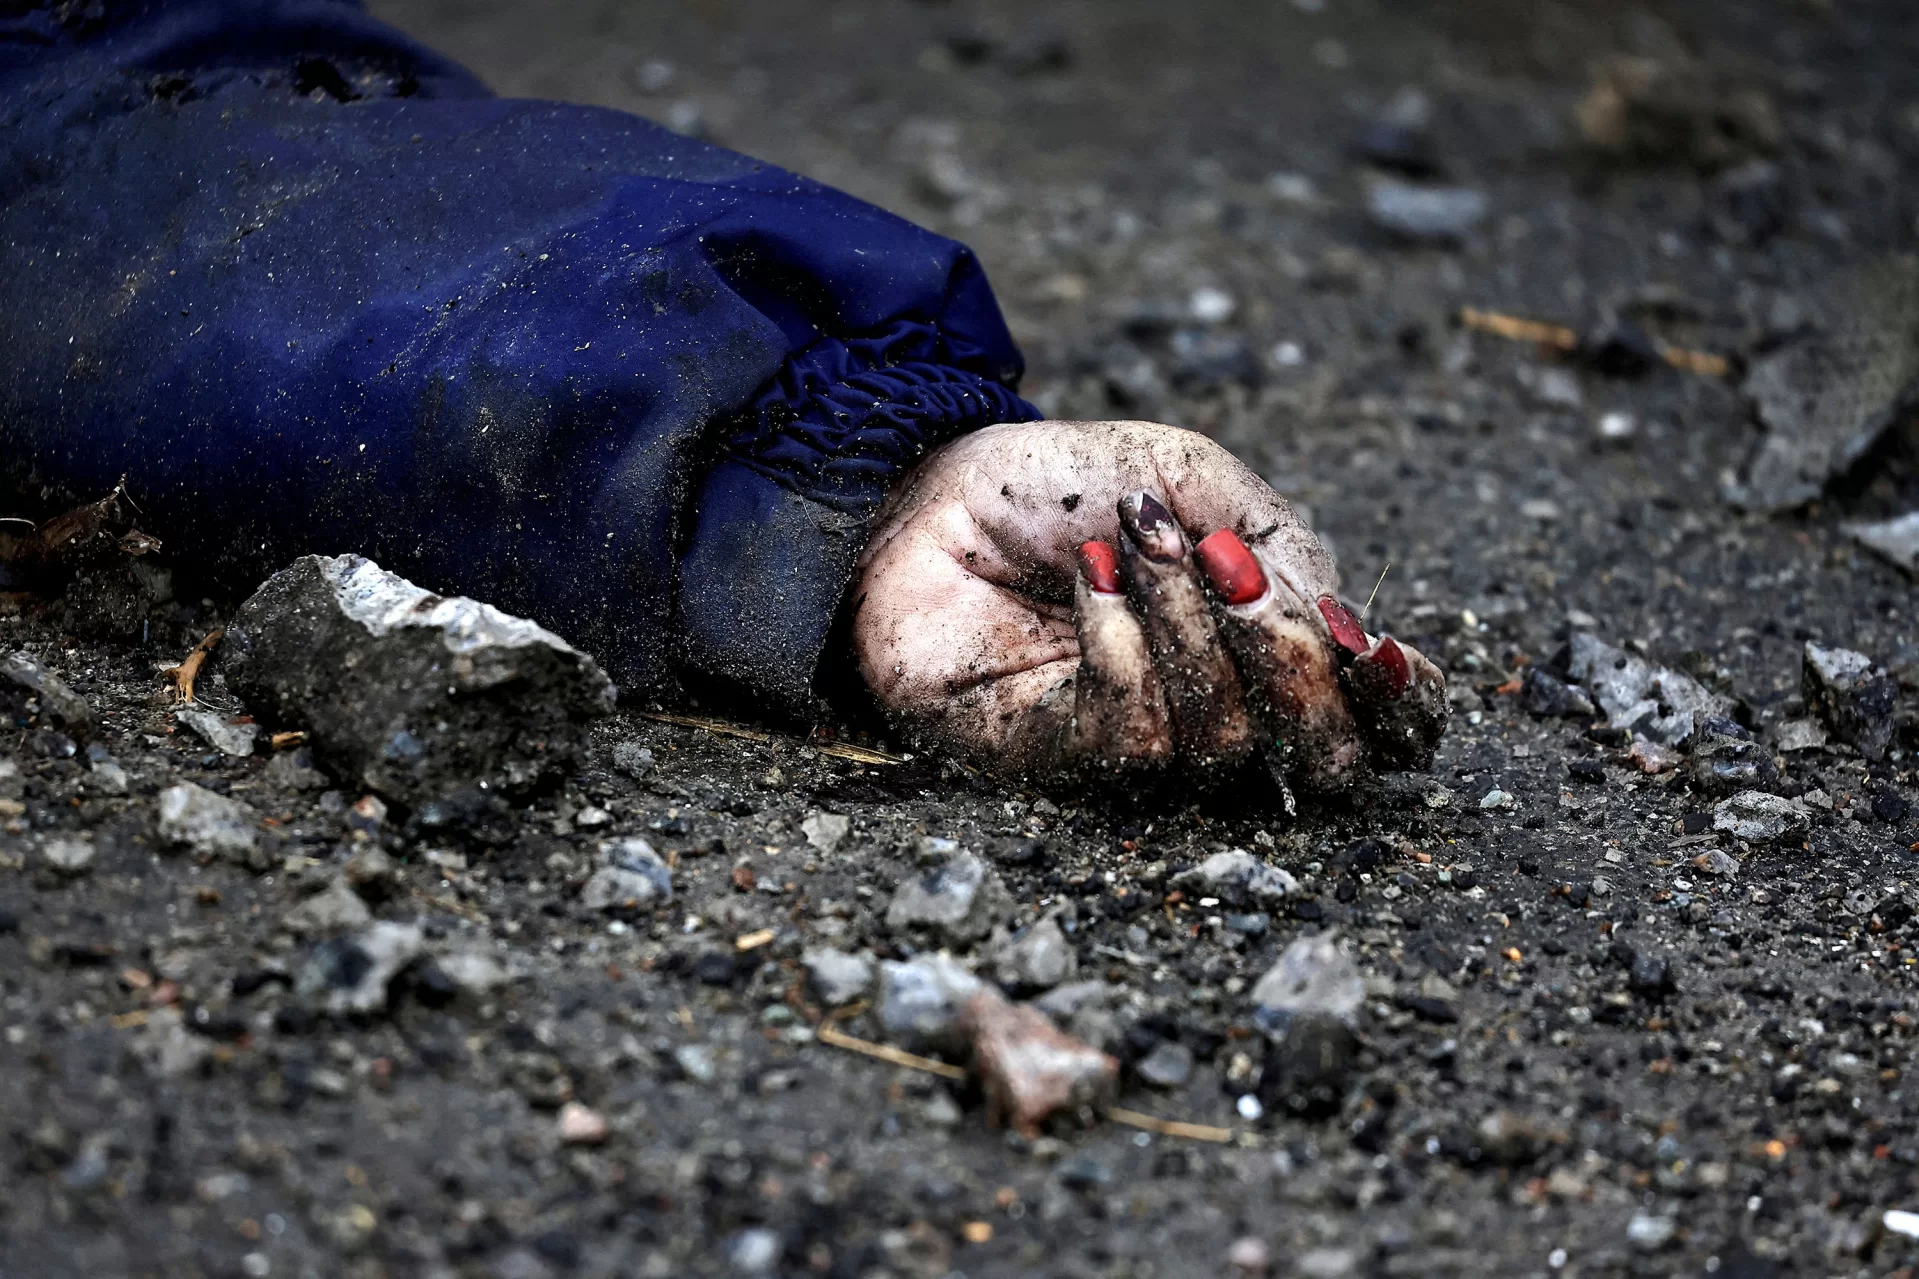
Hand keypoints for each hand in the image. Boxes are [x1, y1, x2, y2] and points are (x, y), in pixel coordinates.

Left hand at [851, 420, 1447, 792]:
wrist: (925, 493)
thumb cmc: (1059, 488)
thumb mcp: (1188, 476)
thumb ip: (1278, 540)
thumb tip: (1347, 627)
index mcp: (1266, 648)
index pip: (1371, 720)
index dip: (1402, 708)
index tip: (1386, 656)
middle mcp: (1217, 710)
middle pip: (1319, 758)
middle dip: (1300, 669)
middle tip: (1242, 579)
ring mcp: (1139, 743)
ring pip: (1222, 740)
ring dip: (1191, 627)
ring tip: (1139, 544)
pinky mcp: (1058, 758)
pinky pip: (1129, 734)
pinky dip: (1121, 645)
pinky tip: (1089, 582)